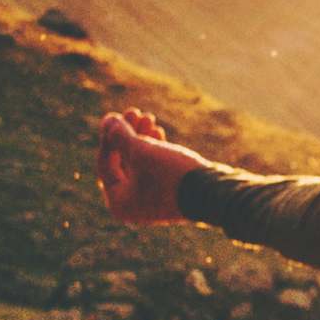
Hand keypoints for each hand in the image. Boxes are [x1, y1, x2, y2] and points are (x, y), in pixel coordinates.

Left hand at [97, 109, 209, 224]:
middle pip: (122, 163)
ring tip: (149, 118)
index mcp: (119, 203)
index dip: (108, 138)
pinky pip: (153, 170)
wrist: (212, 193)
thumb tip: (108, 121)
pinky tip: (158, 132)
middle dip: (128, 135)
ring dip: (142, 139)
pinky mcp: (169, 195)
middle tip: (134, 112)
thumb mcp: (141, 151)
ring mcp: (151, 202)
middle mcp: (132, 206)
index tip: (113, 116)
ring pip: (139, 164)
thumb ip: (120, 136)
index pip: (106, 165)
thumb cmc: (171, 174)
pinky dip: (154, 151)